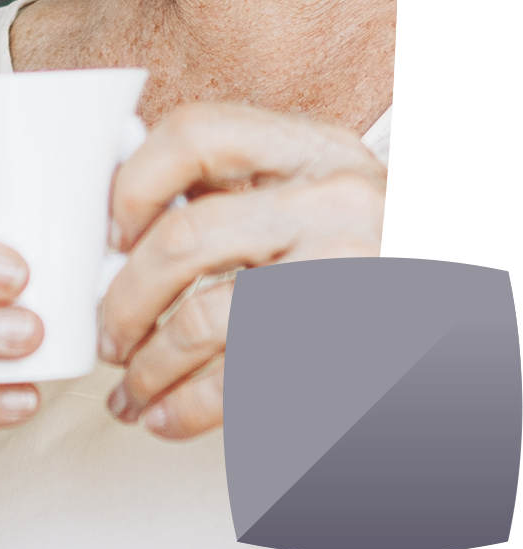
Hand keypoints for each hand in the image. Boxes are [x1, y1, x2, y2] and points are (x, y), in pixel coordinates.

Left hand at [99, 101, 386, 440]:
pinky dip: (194, 405)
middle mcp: (333, 201)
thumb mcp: (304, 185)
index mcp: (307, 147)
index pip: (195, 132)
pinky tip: (168, 416)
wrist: (445, 276)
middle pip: (188, 238)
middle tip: (104, 334)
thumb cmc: (356, 239)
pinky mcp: (355, 344)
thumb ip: (225, 184)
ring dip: (151, 364)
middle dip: (125, 296)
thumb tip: (114, 222)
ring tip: (129, 389)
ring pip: (210, 319)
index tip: (108, 232)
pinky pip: (252, 379)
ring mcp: (350, 273)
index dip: (134, 181)